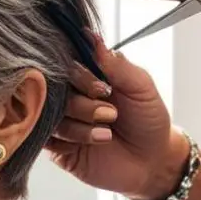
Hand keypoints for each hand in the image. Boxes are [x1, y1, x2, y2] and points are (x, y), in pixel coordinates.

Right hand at [47, 35, 186, 199]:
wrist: (153, 162)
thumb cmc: (148, 121)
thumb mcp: (141, 86)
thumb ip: (117, 64)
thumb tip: (92, 37)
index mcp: (87, 75)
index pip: (66, 64)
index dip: (80, 76)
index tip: (104, 88)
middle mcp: (70, 95)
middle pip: (54, 91)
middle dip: (83, 104)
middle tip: (111, 114)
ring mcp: (62, 121)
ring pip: (51, 116)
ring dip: (81, 126)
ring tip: (107, 133)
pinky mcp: (57, 147)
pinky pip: (47, 139)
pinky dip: (71, 140)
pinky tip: (94, 143)